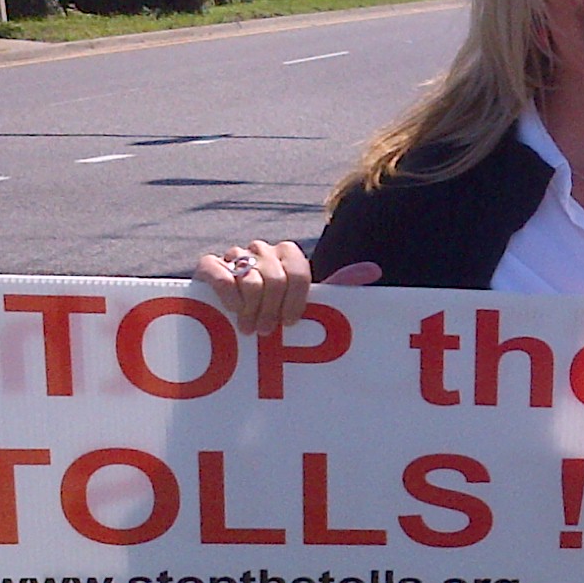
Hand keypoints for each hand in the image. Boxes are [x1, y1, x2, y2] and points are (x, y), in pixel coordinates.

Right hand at [192, 243, 383, 333]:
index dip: (295, 302)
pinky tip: (231, 311)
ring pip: (250, 279)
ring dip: (251, 310)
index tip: (289, 324)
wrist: (225, 311)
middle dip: (271, 311)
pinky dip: (228, 297)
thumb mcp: (305, 301)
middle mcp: (263, 250)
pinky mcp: (209, 264)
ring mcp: (235, 255)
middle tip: (266, 332)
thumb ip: (337, 285)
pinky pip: (220, 274)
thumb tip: (374, 270)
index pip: (299, 273)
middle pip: (275, 278)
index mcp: (289, 255)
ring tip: (248, 329)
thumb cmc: (272, 309)